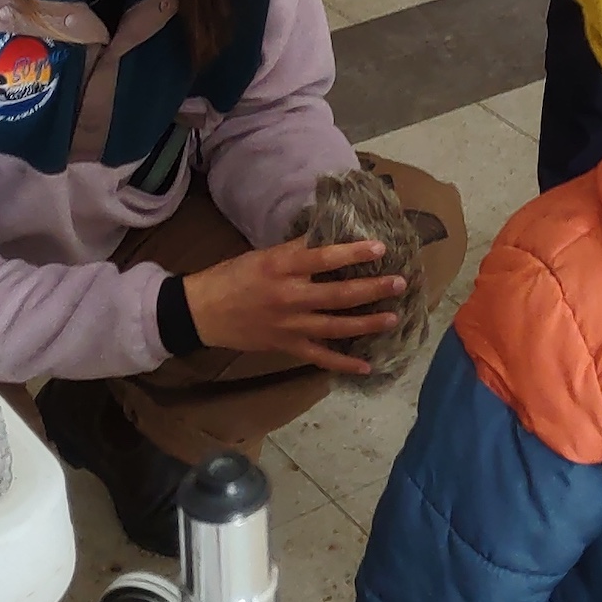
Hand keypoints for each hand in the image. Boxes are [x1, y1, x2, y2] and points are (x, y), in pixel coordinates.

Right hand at [181, 236, 407, 375]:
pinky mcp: (286, 346)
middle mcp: (289, 296)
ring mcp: (289, 325)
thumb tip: (330, 236)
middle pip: (339, 294)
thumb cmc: (233, 276)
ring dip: (367, 323)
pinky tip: (367, 365)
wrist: (201, 312)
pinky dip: (343, 363)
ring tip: (392, 318)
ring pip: (335, 326)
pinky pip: (320, 357)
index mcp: (282, 267)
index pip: (324, 257)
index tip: (380, 248)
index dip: (354, 252)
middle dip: (373, 289)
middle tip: (399, 283)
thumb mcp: (263, 254)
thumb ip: (297, 250)